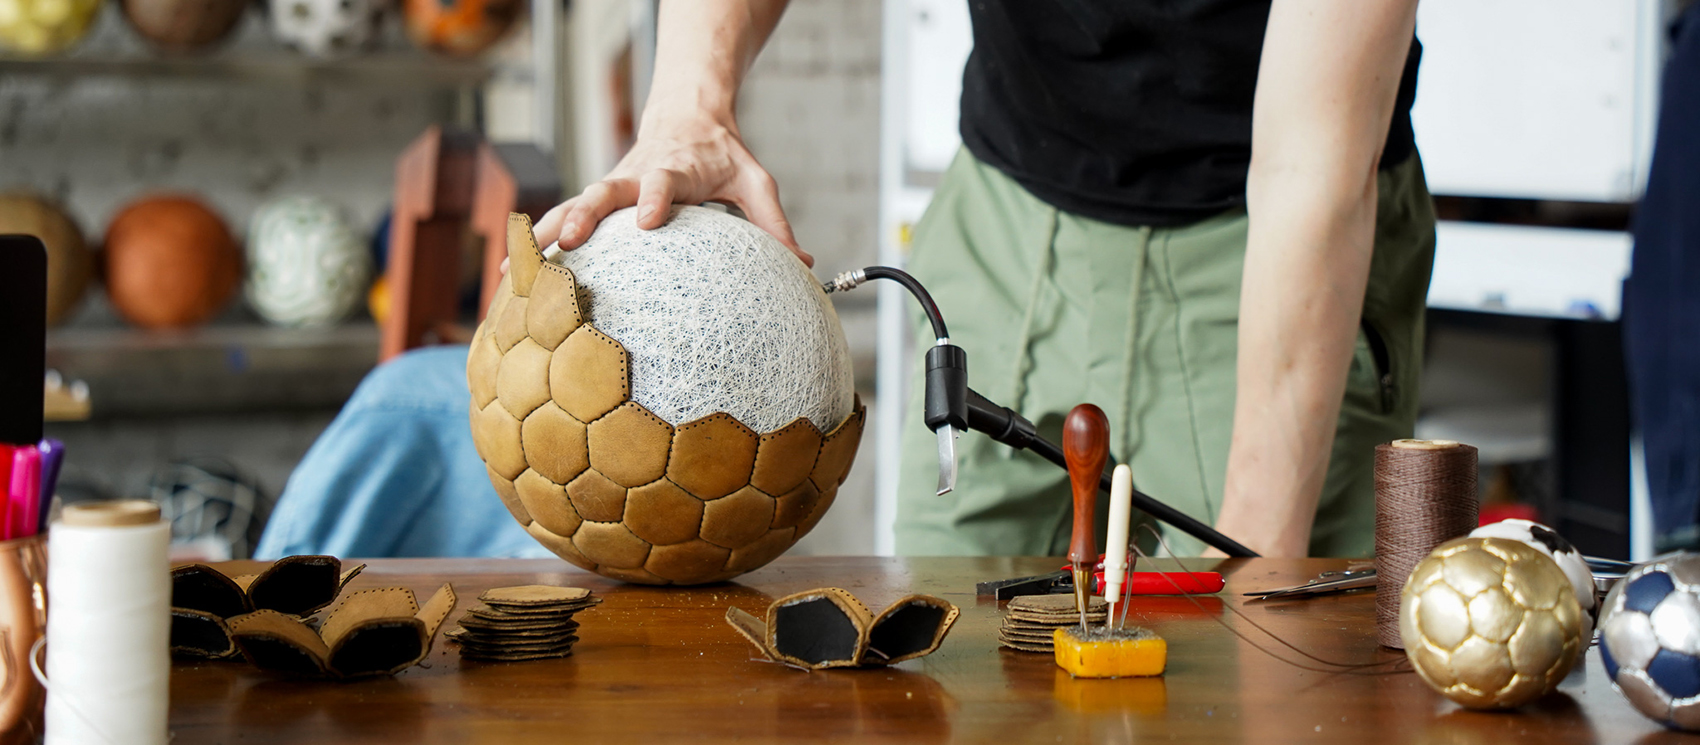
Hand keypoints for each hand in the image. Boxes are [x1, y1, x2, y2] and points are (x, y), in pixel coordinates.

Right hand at [530, 116, 810, 266]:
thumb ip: (774, 222)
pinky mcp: (596, 201)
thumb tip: (804, 264)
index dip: (656, 199)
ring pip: (572, 208)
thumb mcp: (754, 180)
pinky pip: (562, 221)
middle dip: (584, 216)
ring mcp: (610, 188)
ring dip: (545, 236)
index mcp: (674, 169)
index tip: (650, 221)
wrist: (686, 116)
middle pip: (603, 193)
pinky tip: (507, 274)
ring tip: (515, 268)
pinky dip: (533, 245)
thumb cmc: (722, 154)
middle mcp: (634, 177)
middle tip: (568, 241)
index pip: (664, 182)